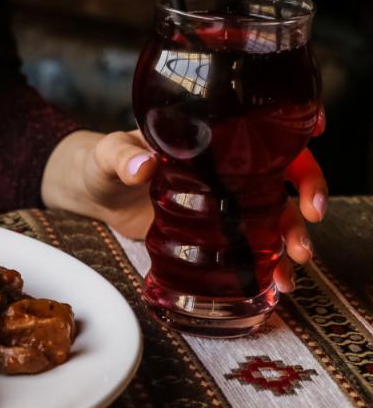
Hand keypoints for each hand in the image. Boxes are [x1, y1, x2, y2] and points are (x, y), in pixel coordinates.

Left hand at [41, 129, 327, 292]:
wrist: (92, 193)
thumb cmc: (102, 162)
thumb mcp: (108, 154)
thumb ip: (122, 157)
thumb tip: (140, 165)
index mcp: (207, 137)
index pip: (259, 126)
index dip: (292, 127)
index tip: (316, 130)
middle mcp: (225, 167)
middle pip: (283, 172)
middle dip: (308, 189)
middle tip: (312, 214)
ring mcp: (222, 200)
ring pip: (274, 213)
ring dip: (292, 235)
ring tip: (295, 261)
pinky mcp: (212, 231)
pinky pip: (249, 245)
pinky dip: (266, 263)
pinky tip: (275, 282)